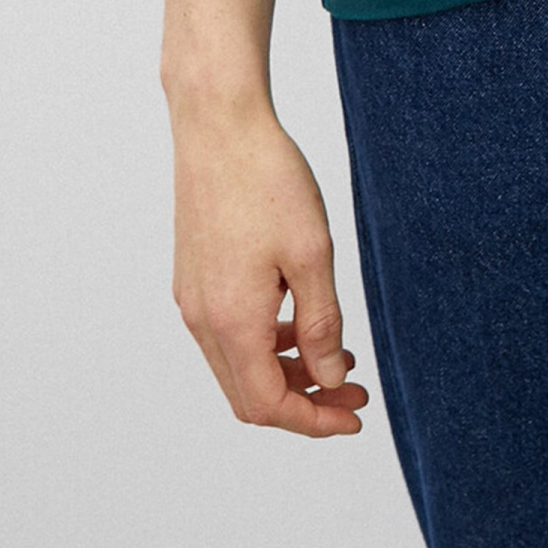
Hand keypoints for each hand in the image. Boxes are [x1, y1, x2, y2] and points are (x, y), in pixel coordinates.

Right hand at [171, 102, 369, 436]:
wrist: (219, 126)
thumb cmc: (267, 180)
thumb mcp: (312, 254)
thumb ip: (321, 324)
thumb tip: (328, 379)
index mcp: (231, 322)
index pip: (268, 405)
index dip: (313, 421)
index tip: (354, 415)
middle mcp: (203, 320)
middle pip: (249, 394)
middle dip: (304, 401)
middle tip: (353, 389)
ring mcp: (193, 299)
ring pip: (238, 364)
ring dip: (286, 371)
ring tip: (336, 354)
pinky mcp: (194, 278)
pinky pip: (228, 333)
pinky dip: (266, 343)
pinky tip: (300, 318)